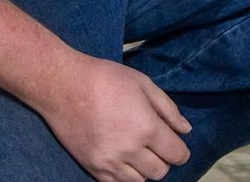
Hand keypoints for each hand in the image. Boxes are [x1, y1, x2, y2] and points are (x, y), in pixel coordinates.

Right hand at [37, 55, 190, 181]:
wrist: (64, 86)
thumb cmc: (106, 79)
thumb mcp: (144, 84)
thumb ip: (168, 109)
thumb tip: (185, 129)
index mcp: (147, 128)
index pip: (176, 154)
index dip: (181, 151)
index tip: (177, 146)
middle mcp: (130, 150)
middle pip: (160, 172)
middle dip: (163, 160)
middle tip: (156, 146)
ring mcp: (109, 162)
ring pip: (139, 181)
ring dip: (144, 170)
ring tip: (137, 152)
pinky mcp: (92, 167)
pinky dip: (124, 176)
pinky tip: (122, 160)